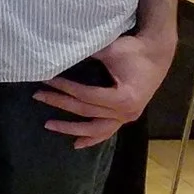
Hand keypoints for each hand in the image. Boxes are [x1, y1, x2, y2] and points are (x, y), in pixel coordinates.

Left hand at [33, 30, 176, 147]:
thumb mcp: (109, 50)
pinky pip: (107, 132)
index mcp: (123, 98)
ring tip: (49, 125)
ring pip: (95, 128)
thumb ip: (86, 55)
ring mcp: (126, 118)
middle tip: (37, 95)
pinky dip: (92, 139)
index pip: (86, 95)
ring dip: (71, 128)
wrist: (156, 53)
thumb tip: (58, 55)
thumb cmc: (133, 50)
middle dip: (60, 103)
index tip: (47, 80)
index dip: (64, 88)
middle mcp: (126, 113)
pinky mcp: (125, 117)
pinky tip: (77, 144)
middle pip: (86, 110)